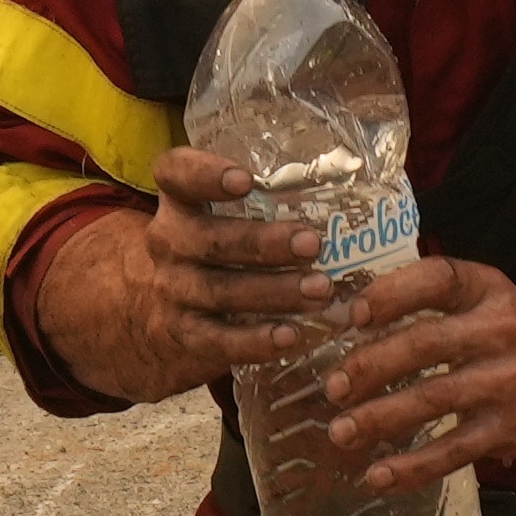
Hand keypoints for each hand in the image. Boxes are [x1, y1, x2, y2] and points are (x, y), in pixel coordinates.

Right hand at [31, 148, 334, 401]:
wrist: (163, 307)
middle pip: (209, 239)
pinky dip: (255, 341)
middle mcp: (168, 242)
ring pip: (220, 291)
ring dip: (273, 291)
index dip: (205, 173)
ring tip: (320, 289)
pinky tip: (291, 336)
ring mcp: (174, 290)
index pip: (176, 174)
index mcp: (179, 201)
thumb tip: (352, 180)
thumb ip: (270, 196)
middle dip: (263, 243)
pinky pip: (218, 340)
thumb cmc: (219, 245)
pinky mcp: (185, 333)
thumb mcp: (224, 213)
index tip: (245, 179)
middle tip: (313, 244)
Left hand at [316, 254, 515, 484]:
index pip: (437, 279)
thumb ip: (435, 305)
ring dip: (380, 418)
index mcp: (488, 291)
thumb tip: (349, 318)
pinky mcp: (511, 430)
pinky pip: (454, 451)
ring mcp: (507, 383)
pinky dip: (412, 467)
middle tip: (331, 386)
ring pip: (434, 400)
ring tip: (341, 432)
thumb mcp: (492, 301)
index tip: (354, 313)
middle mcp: (500, 331)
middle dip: (371, 366)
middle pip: (426, 344)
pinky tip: (378, 476)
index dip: (392, 293)